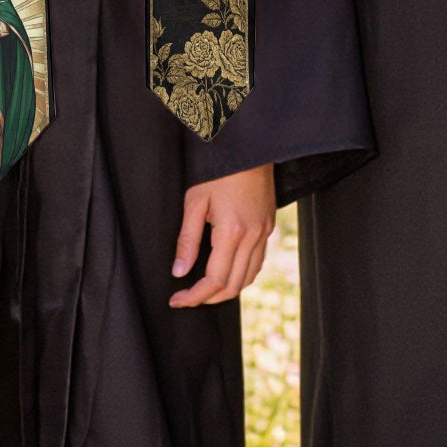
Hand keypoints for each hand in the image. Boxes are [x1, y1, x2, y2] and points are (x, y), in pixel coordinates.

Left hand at [169, 163, 276, 307]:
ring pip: (249, 277)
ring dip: (227, 289)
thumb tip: (179, 271)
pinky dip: (242, 274)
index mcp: (232, 231)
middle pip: (233, 285)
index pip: (214, 280)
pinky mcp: (269, 225)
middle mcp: (253, 235)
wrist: (249, 146)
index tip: (177, 300)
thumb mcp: (195, 201)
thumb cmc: (219, 169)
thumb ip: (187, 240)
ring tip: (205, 289)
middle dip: (209, 298)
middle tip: (187, 297)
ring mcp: (264, 231)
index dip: (194, 296)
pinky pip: (258, 261)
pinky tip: (227, 270)